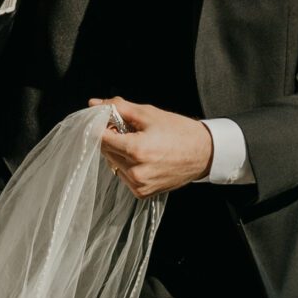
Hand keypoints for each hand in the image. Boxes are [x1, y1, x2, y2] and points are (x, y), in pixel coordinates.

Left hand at [91, 97, 214, 198]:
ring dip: (118, 152)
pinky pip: (123, 176)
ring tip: (139, 143)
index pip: (100, 138)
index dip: (100, 126)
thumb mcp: (148, 113)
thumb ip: (118, 107)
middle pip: (105, 151)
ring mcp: (139, 185)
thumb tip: (94, 104)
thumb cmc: (178, 131)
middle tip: (128, 129)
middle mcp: (135, 171)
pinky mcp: (142, 193)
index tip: (105, 119)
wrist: (204, 153)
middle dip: (111, 137)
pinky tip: (143, 158)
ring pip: (113, 163)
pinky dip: (127, 165)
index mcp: (136, 150)